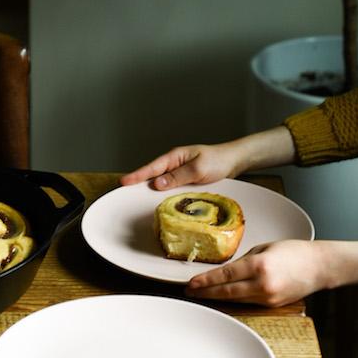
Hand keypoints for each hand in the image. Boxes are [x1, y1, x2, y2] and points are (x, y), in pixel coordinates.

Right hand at [120, 128, 296, 189]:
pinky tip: (159, 201)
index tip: (123, 183)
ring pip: (161, 182)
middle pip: (152, 174)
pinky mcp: (186, 179)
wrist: (235, 160)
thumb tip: (157, 183)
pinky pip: (170, 186)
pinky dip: (163, 193)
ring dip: (150, 189)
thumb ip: (178, 176)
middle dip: (138, 182)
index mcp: (175, 157)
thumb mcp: (198, 168)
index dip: (137, 176)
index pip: (152, 167)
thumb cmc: (218, 160)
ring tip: (135, 199)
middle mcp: (175, 164)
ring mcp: (180, 172)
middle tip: (122, 193)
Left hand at [184, 238, 357, 305]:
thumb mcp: (264, 248)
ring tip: (201, 294)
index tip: (191, 283)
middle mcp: (262, 284)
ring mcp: (268, 298)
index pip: (225, 275)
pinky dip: (233, 299)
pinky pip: (247, 302)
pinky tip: (222, 297)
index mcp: (259, 265)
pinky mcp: (272, 305)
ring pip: (235, 299)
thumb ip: (244, 260)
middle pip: (226, 292)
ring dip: (217, 297)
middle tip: (189, 292)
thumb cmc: (294, 252)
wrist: (320, 267)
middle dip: (205, 292)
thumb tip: (227, 271)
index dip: (206, 281)